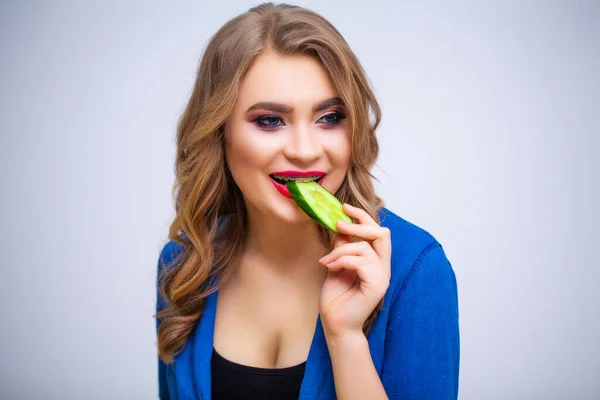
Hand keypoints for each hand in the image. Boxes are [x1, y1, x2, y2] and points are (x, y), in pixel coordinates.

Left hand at [318, 203, 391, 337]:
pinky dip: (341, 260)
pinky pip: (360, 261)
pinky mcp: (377, 285)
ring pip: (363, 247)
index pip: (378, 232)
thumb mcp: (336, 265)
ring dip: (340, 250)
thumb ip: (341, 248)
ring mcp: (382, 277)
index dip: (363, 217)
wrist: (336, 325)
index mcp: (376, 262)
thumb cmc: (336, 299)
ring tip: (327, 261)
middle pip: (381, 233)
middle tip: (338, 223)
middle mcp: (383, 267)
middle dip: (358, 224)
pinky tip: (330, 267)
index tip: (344, 208)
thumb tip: (339, 227)